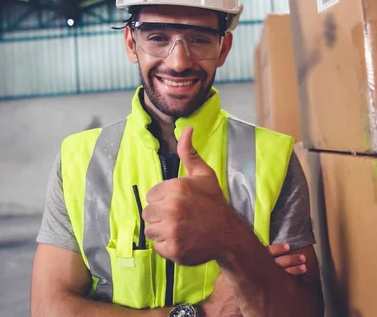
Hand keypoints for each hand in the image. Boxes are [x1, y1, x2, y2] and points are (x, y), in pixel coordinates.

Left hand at [143, 127, 239, 265]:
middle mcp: (171, 208)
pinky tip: (181, 239)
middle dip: (160, 214)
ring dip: (161, 230)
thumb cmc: (213, 203)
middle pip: (148, 212)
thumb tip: (186, 128)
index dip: (163, 199)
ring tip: (179, 228)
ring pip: (150, 230)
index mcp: (176, 188)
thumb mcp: (204, 175)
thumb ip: (189, 153)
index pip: (151, 195)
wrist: (228, 234)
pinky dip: (167, 245)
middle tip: (179, 217)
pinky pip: (157, 246)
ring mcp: (172, 231)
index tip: (177, 203)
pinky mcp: (172, 249)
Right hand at [200, 243, 307, 316]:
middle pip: (277, 265)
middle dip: (291, 260)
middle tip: (302, 258)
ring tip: (304, 269)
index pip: (266, 253)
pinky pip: (280, 290)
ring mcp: (261, 287)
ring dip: (294, 272)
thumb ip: (237, 261)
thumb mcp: (227, 272)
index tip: (288, 246)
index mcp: (247, 265)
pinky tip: (296, 283)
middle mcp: (255, 275)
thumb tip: (244, 249)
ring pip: (282, 277)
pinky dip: (288, 285)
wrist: (220, 308)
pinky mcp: (263, 297)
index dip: (278, 249)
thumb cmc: (223, 289)